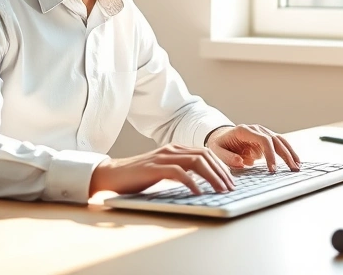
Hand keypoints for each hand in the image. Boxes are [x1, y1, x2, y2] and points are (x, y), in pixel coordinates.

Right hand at [89, 144, 235, 195]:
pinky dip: (192, 182)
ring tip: (220, 190)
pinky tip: (199, 192)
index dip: (221, 166)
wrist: (112, 174)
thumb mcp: (163, 170)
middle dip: (221, 172)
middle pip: (205, 156)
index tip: (230, 181)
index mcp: (175, 148)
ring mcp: (163, 157)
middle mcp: (171, 149)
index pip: (206, 153)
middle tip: (230, 188)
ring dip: (212, 177)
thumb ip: (180, 171)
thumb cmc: (138, 176)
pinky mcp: (154, 168)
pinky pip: (179, 173)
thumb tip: (201, 183)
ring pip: (196, 162)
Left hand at [206, 124, 300, 171]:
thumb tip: (242, 162)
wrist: (220, 136)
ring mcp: (262, 133)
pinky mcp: (266, 139)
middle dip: (285, 155)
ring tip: (297, 166)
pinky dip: (288, 152)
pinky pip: (279, 144)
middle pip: (275, 140)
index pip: (263, 140)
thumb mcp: (216, 151)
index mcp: (244, 131)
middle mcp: (256, 129)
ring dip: (290, 153)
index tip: (273, 169)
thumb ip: (227, 157)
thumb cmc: (219, 144)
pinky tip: (294, 161)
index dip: (270, 154)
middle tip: (292, 169)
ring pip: (280, 140)